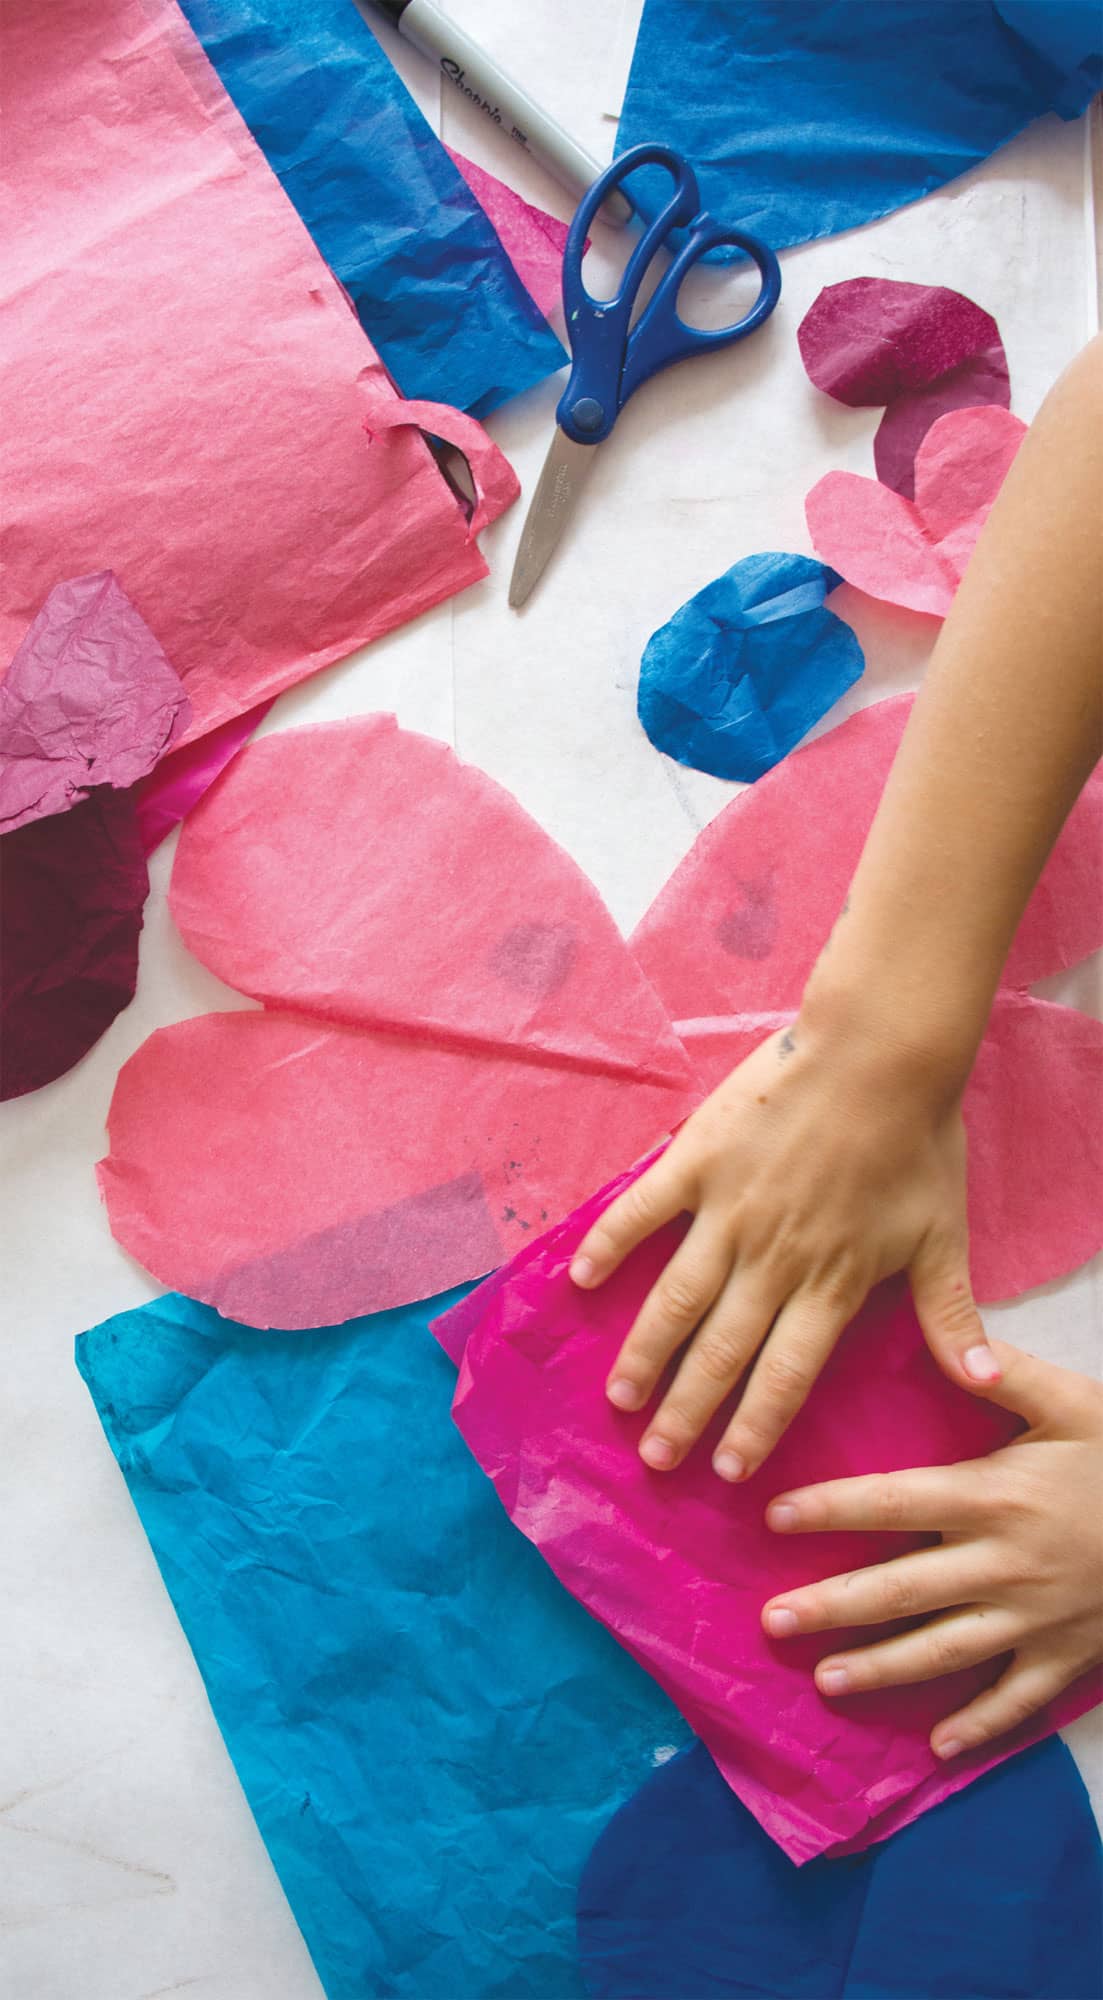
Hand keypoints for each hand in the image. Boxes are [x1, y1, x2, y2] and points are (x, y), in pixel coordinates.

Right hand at [570, 1013, 997, 1479]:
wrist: (880, 1051)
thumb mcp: (942, 1234)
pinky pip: (643, 1211)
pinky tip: (582, 1281)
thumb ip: (951, 1313)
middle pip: (722, 1350)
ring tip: (617, 1398)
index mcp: (830, 1281)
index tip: (726, 1472)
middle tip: (654, 1457)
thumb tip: (985, 1381)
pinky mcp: (697, 1161)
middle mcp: (772, 1258)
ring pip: (677, 1298)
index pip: (786, 1375)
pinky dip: (610, 1245)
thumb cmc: (916, 1141)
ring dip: (646, 1353)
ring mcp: (728, 1210)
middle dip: (687, 1411)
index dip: (755, 1426)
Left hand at [761, 1342, 1102, 1756]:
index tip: (774, 1515)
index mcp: (994, 1496)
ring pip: (942, 1651)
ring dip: (880, 1669)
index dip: (831, 1508)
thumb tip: (962, 1346)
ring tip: (824, 1681)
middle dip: (831, 1607)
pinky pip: (1016, 1698)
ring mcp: (1034, 1618)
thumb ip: (1012, 1375)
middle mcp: (1002, 1563)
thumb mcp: (1077, 1404)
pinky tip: (937, 1744)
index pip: (893, 1501)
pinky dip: (978, 1724)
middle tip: (770, 1622)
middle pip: (900, 1590)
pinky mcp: (1067, 1655)